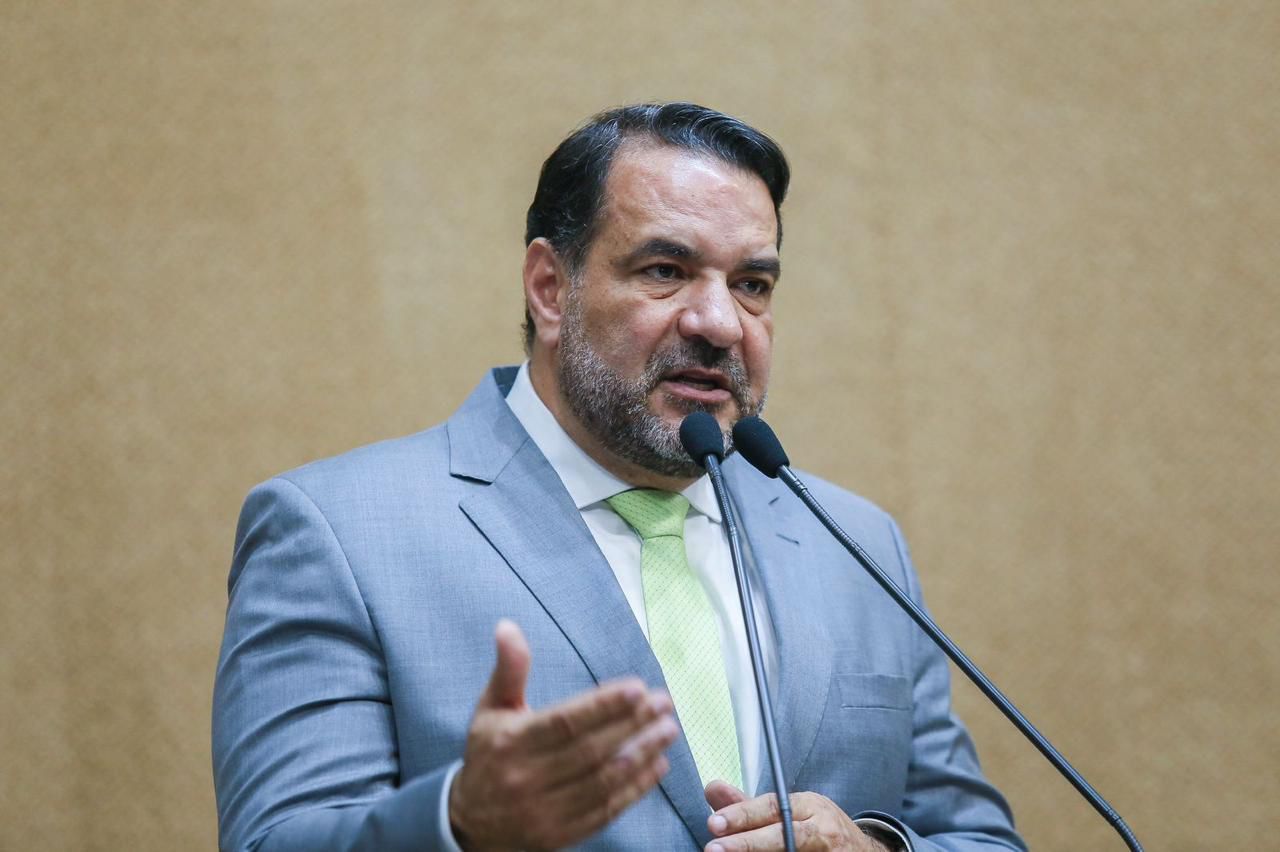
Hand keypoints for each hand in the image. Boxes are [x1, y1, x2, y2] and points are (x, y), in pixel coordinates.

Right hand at [448, 620, 678, 850]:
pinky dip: (635, 789)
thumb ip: (508, 669)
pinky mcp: (560, 837)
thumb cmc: (490, 754)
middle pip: (590, 751)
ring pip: (602, 782)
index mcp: (511, 743)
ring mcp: (544, 813)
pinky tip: (657, 765)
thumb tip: (508, 626)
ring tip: (668, 730)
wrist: (470, 822)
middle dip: (633, 725)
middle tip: (664, 703)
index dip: (603, 706)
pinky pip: (605, 811)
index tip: (638, 688)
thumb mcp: (491, 709)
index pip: (565, 723)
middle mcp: (526, 779)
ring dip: (642, 755)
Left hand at [704, 783, 889, 851]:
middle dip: (747, 843)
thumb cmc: (817, 829)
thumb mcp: (790, 811)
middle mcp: (822, 829)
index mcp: (810, 806)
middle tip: (714, 848)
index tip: (714, 823)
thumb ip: (749, 805)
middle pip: (783, 835)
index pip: (773, 807)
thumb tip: (712, 789)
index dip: (743, 814)